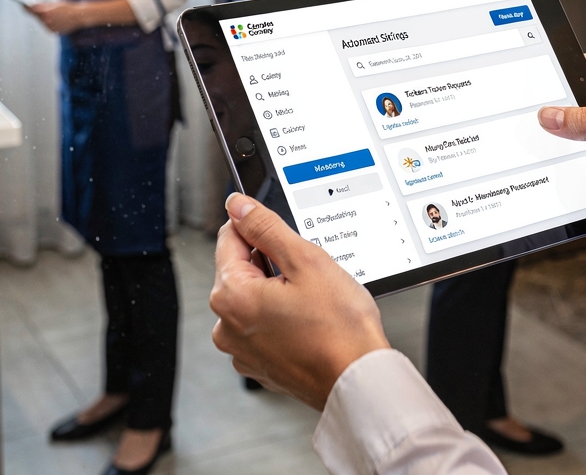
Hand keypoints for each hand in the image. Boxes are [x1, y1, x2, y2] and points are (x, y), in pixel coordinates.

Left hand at [27, 0, 87, 34]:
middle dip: (35, 12)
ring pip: (41, 21)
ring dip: (43, 17)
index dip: (25, 6)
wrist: (80, 16)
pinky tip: (55, 19)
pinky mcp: (53, 32)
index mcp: (45, 11)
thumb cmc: (68, 7)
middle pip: (35, 16)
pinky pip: (47, 26)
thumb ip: (44, 4)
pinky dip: (49, 22)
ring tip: (50, 13)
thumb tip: (34, 3)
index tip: (22, 4)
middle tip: (32, 7)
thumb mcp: (56, 2)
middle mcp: (45, 20)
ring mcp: (49, 27)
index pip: (30, 9)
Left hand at [210, 194, 389, 409]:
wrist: (358, 380)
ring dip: (279, 287)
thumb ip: (266, 227)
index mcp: (231, 297)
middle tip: (308, 270)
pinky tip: (311, 318)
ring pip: (255, 295)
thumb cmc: (339, 327)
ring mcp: (242, 349)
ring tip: (314, 297)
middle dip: (273, 260)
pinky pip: (264, 323)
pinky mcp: (260, 363)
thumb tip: (238, 206)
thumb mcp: (305, 259)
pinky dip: (282, 314)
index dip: (258, 225)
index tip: (283, 230)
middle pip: (241, 267)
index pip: (229, 237)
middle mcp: (227, 326)